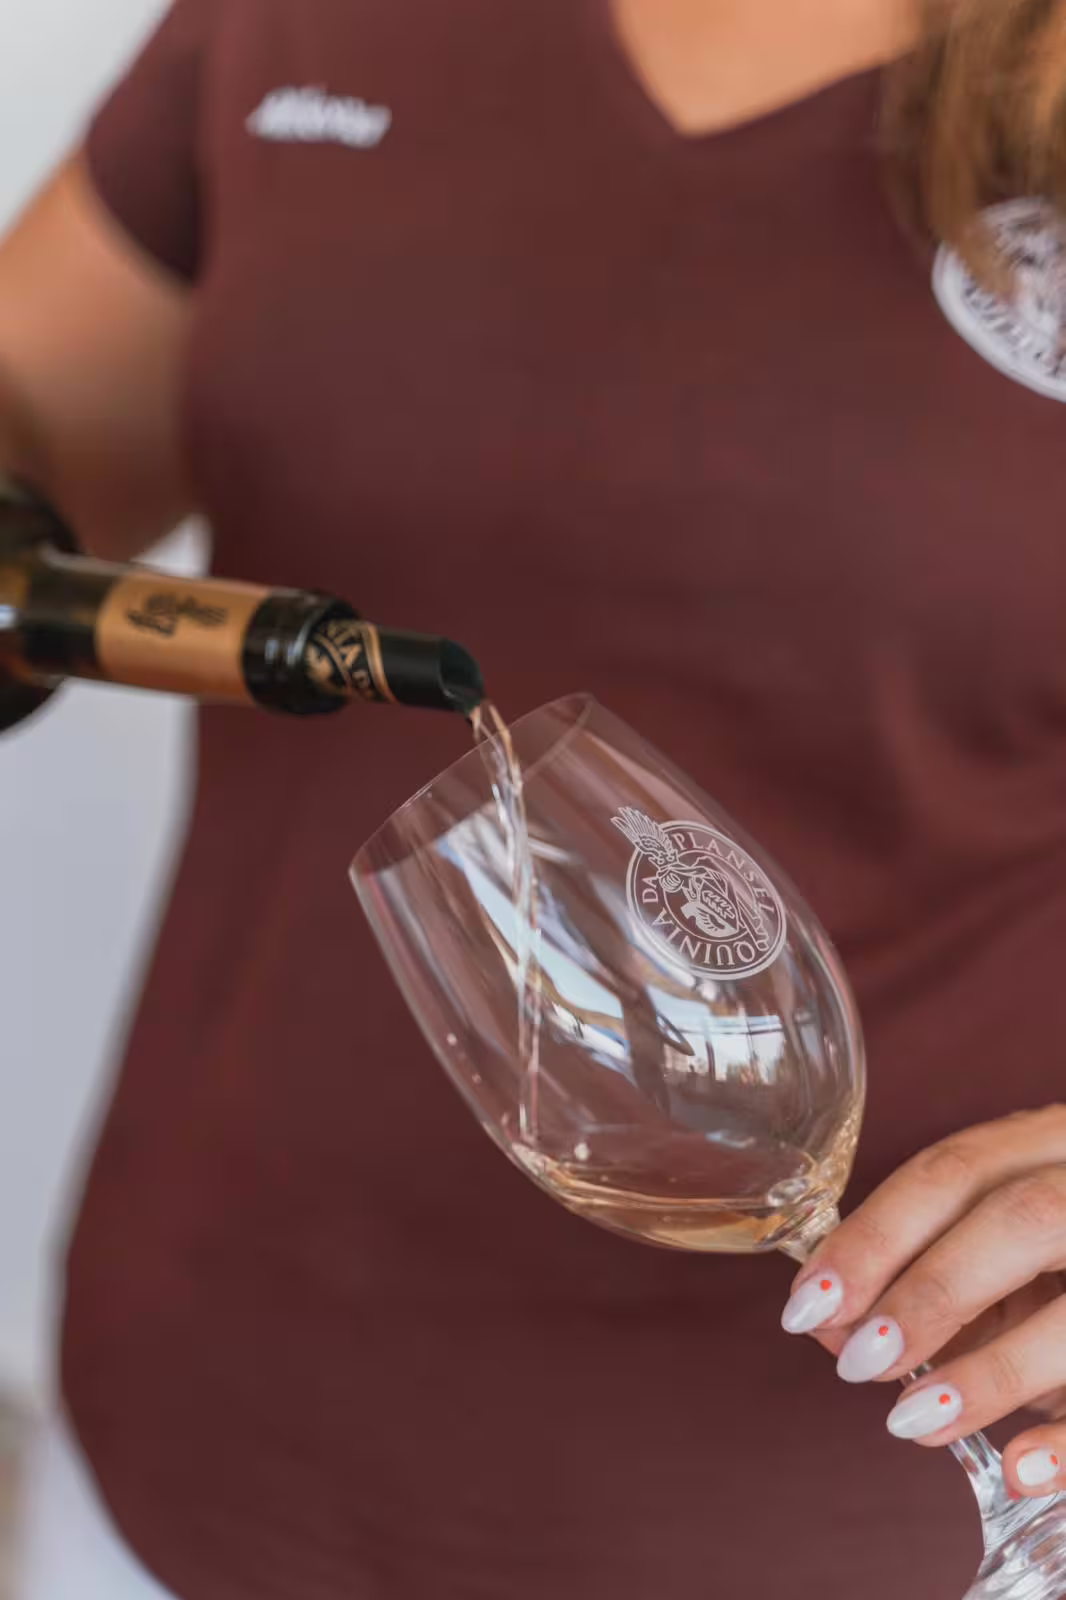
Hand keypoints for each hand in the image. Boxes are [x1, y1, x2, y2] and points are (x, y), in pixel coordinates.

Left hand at [780, 1106, 1065, 1498]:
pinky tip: (1018, 1470)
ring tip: (913, 1423)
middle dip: (929, 1291)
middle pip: (1021, 1218)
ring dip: (991, 1371)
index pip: (955, 1169)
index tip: (807, 1303)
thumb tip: (831, 1326)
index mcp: (1054, 1141)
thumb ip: (933, 1270)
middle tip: (856, 1362)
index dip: (875, 1234)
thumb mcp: (1010, 1244)